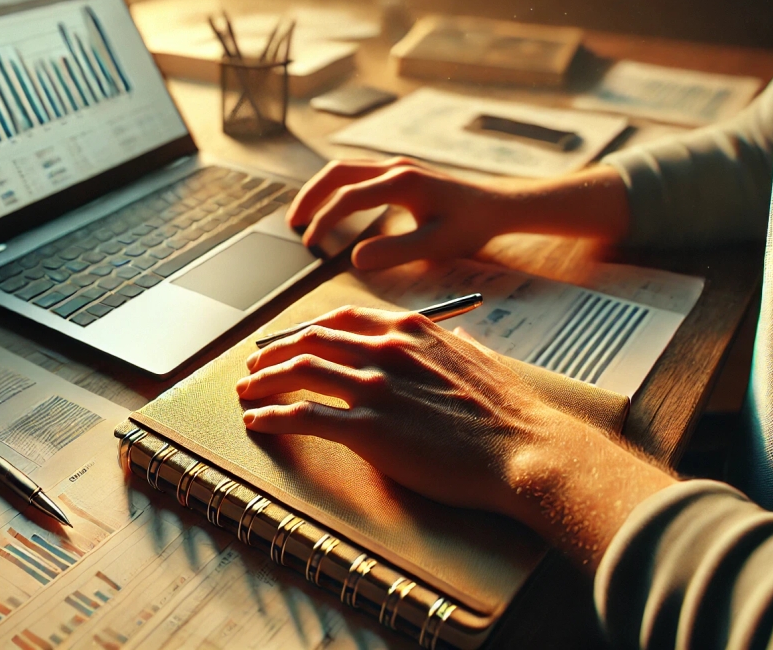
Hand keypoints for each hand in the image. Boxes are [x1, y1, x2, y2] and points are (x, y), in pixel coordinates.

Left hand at [235, 305, 566, 519]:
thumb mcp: (480, 361)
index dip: (303, 331)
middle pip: (308, 341)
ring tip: (245, 393)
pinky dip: (272, 416)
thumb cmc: (509, 414)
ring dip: (262, 382)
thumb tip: (453, 339)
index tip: (287, 343)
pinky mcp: (368, 430)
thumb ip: (454, 346)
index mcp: (409, 330)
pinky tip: (258, 422)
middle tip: (254, 368)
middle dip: (272, 353)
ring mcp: (374, 388)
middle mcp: (385, 350)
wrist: (527, 451)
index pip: (338, 320)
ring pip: (296, 371)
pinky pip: (303, 416)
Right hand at [287, 158, 519, 269]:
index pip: (348, 197)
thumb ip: (395, 252)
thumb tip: (355, 259)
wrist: (498, 205)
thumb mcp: (436, 246)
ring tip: (303, 215)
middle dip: (310, 196)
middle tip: (292, 223)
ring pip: (345, 168)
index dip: (325, 221)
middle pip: (337, 172)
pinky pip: (356, 173)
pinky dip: (336, 187)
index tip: (311, 244)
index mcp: (401, 182)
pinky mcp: (399, 171)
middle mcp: (394, 167)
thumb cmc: (471, 226)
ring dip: (320, 189)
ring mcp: (396, 166)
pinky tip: (331, 206)